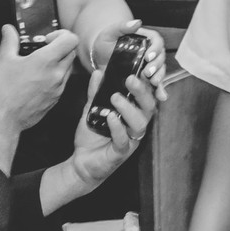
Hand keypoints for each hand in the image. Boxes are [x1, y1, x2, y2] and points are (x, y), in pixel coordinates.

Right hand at [0, 25, 77, 132]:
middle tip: (42, 50)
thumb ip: (9, 41)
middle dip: (59, 47)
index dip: (61, 34)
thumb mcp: (3, 61)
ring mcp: (59, 88)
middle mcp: (57, 74)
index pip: (71, 40)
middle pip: (71, 52)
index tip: (47, 39)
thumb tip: (8, 29)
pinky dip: (55, 76)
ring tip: (39, 64)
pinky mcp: (56, 99)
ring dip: (58, 62)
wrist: (2, 120)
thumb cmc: (1, 92)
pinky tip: (38, 78)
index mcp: (46, 61)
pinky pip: (62, 82)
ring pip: (68, 68)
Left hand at [69, 68, 157, 189]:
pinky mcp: (121, 153)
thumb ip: (96, 92)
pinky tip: (110, 117)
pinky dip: (118, 128)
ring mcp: (131, 140)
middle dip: (141, 92)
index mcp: (133, 113)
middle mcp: (136, 126)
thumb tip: (98, 72)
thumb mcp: (92, 109)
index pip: (146, 95)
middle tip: (130, 79)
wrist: (81, 162)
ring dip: (128, 108)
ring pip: (140, 123)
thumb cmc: (91, 136)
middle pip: (149, 107)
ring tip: (114, 97)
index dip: (147, 83)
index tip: (141, 68)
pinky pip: (124, 140)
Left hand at [92, 19, 168, 101]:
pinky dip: (159, 89)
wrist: (98, 56)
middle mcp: (150, 52)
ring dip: (159, 76)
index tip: (147, 56)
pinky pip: (155, 83)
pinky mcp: (145, 78)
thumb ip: (123, 26)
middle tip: (147, 73)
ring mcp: (149, 65)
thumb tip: (137, 22)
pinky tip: (161, 96)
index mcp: (146, 39)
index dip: (155, 49)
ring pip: (160, 70)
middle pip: (161, 57)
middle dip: (156, 66)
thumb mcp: (111, 31)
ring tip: (152, 83)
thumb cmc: (104, 40)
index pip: (157, 42)